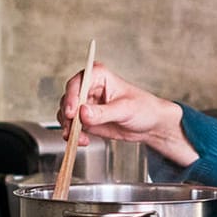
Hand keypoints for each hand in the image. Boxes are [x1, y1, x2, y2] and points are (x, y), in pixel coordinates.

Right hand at [57, 63, 198, 167]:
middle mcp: (88, 88)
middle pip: (68, 99)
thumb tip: (84, 113)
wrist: (150, 124)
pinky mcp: (84, 119)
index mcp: (98, 76)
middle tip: (72, 129)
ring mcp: (85, 104)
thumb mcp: (125, 109)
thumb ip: (103, 112)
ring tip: (78, 138)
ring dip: (69, 128)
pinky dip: (73, 135)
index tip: (72, 112)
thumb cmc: (143, 108)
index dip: (72, 97)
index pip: (78, 83)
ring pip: (66, 114)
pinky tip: (82, 141)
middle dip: (68, 116)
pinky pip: (71, 127)